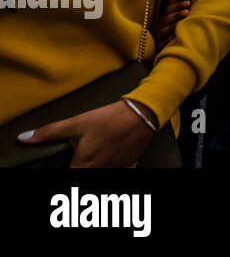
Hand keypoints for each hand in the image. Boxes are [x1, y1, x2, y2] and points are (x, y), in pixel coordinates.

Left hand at [18, 100, 156, 166]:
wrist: (143, 112)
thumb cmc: (110, 118)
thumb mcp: (76, 122)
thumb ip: (49, 133)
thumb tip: (26, 138)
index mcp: (83, 165)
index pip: (67, 178)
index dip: (66, 169)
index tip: (69, 162)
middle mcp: (100, 171)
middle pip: (85, 176)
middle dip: (82, 167)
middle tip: (84, 155)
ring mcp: (116, 169)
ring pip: (103, 174)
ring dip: (98, 167)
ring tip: (98, 154)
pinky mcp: (130, 164)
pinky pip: (121, 171)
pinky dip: (116, 167)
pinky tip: (115, 157)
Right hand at [154, 0, 190, 46]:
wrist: (154, 44)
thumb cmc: (165, 25)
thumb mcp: (167, 12)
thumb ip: (172, 1)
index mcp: (161, 16)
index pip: (169, 9)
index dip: (178, 5)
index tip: (188, 2)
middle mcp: (158, 25)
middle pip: (167, 19)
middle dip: (177, 15)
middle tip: (187, 11)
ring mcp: (156, 35)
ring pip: (164, 30)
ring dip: (173, 27)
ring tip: (182, 23)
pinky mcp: (156, 46)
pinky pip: (160, 44)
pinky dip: (166, 42)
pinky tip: (173, 38)